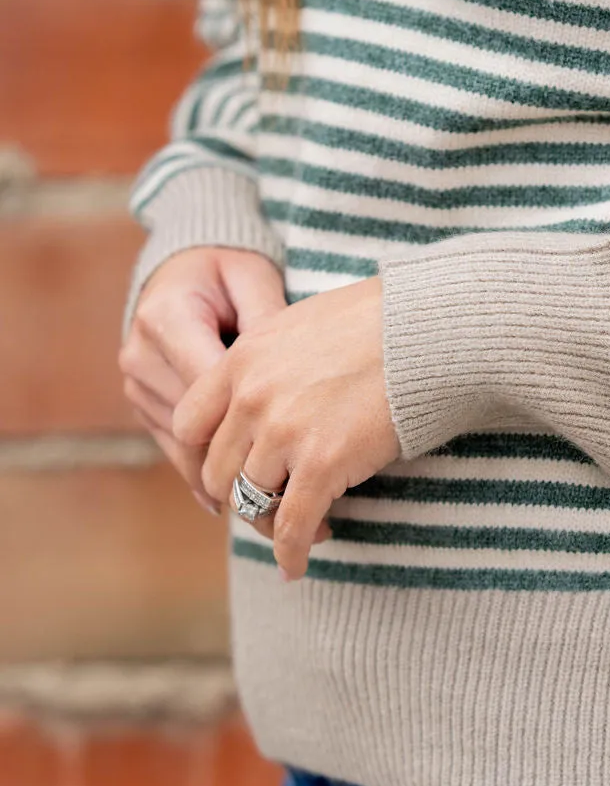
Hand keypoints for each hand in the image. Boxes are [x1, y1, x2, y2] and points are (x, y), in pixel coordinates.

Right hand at [119, 248, 286, 511]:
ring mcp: (136, 385)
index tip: (297, 460)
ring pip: (184, 447)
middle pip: (195, 429)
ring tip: (272, 514)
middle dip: (242, 467)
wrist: (181, 270)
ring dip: (225, 480)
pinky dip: (205, 477)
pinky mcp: (142, 405)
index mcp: (166, 319)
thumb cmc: (225, 272)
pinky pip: (174, 449)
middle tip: (289, 505)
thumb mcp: (252, 279)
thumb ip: (268, 320)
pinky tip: (232, 507)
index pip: (211, 389)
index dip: (251, 428)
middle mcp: (141, 356)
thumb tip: (293, 370)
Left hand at [173, 275, 400, 579]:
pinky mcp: (322, 464)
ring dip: (270, 525)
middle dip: (238, 496)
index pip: (188, 426)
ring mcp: (283, 432)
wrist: (427, 332)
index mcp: (241, 360)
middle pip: (218, 471)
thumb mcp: (301, 326)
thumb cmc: (379, 323)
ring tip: (299, 530)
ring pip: (251, 502)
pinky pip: (291, 525)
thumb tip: (268, 395)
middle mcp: (251, 397)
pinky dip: (290, 553)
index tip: (219, 479)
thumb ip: (270, 363)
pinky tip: (295, 566)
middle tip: (265, 506)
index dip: (198, 460)